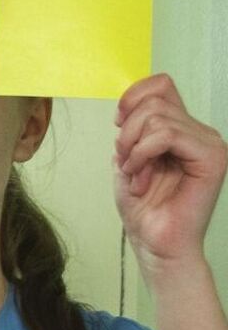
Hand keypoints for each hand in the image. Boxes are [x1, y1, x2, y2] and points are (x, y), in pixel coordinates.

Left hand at [115, 75, 226, 276]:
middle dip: (127, 132)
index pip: (162, 85)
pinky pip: (167, 135)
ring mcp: (209, 144)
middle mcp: (200, 132)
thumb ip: (132, 131)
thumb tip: (127, 107)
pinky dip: (142, 154)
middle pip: (154, 101)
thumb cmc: (144, 208)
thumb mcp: (128, 160)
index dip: (132, 97)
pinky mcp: (212, 158)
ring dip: (132, 147)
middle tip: (126, 162)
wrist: (156, 244)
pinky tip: (141, 177)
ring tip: (135, 173)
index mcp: (182, 129)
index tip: (117, 123)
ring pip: (157, 117)